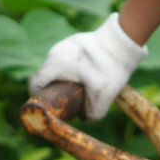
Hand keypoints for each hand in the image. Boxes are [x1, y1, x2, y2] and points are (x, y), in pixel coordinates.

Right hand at [28, 13, 147, 118]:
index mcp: (56, 64)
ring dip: (66, 78)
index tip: (47, 106)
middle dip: (55, 89)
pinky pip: (68, 59)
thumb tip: (83, 117)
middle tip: (69, 99)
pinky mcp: (74, 42)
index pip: (35, 83)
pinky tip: (90, 74)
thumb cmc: (111, 67)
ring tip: (84, 85)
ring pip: (58, 67)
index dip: (37, 96)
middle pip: (47, 76)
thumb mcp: (104, 95)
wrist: (124, 42)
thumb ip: (93, 113)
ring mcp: (64, 45)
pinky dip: (75, 69)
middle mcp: (55, 52)